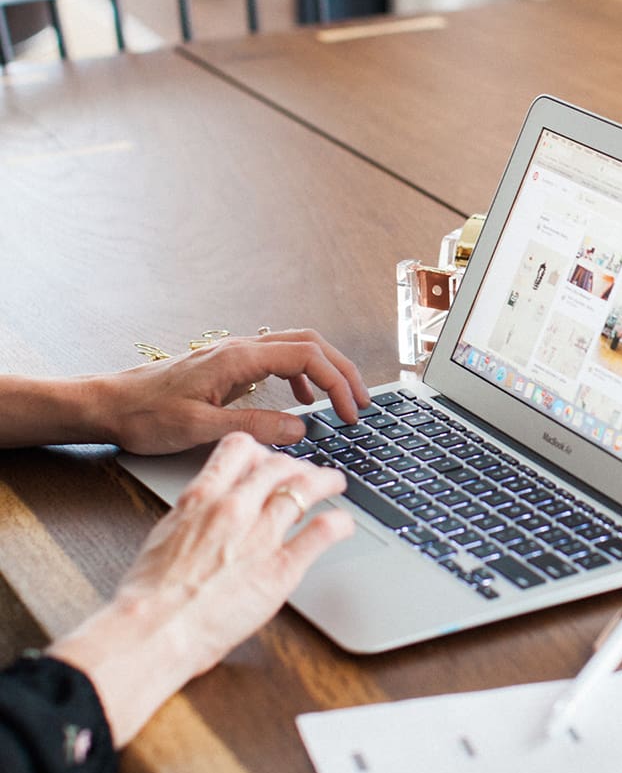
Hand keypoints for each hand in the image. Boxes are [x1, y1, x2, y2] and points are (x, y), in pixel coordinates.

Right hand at [54, 434, 354, 746]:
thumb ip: (193, 517)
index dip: (260, 449)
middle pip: (278, 466)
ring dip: (325, 482)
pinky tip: (344, 524)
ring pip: (305, 490)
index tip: (269, 456)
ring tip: (334, 483)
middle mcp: (235, 508)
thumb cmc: (150, 594)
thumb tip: (204, 512)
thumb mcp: (165, 537)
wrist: (153, 629)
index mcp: (201, 498)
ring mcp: (261, 536)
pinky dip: (339, 523)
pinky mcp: (282, 568)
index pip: (239, 448)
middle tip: (307, 472)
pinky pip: (322, 533)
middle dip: (297, 465)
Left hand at [99, 328, 370, 453]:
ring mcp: (235, 354)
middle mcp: (240, 349)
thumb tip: (301, 428)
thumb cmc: (146, 416)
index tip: (351, 412)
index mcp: (238, 358)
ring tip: (340, 401)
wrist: (109, 405)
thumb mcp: (202, 428)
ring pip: (296, 347)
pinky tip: (300, 402)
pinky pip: (277, 359)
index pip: (307, 355)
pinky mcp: (228, 366)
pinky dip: (301, 375)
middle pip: (310, 343)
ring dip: (324, 371)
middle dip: (342, 371)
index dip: (337, 382)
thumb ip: (255, 427)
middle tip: (361, 403)